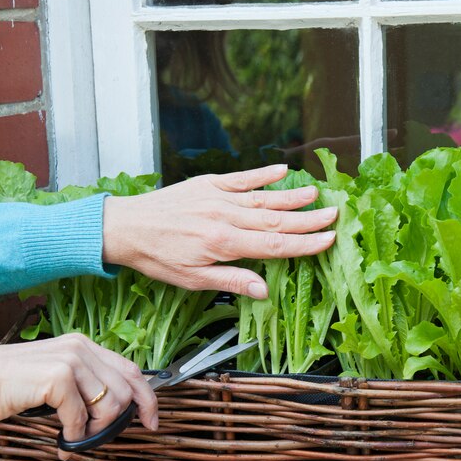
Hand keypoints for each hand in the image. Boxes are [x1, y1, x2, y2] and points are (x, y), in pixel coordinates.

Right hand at [0, 334, 156, 460]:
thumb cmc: (8, 384)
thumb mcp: (54, 376)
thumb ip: (84, 384)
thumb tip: (113, 409)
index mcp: (82, 344)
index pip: (132, 369)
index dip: (147, 398)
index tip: (151, 421)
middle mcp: (80, 347)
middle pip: (126, 389)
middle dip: (117, 421)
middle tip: (96, 438)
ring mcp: (69, 360)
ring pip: (110, 404)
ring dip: (94, 431)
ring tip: (73, 438)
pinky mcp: (57, 377)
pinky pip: (81, 418)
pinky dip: (73, 436)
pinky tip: (60, 442)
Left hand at [101, 165, 336, 298]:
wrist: (124, 227)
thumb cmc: (156, 257)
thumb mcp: (192, 280)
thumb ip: (231, 281)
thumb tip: (264, 290)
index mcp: (223, 243)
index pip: (275, 245)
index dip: (305, 244)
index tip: (329, 240)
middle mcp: (224, 216)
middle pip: (276, 219)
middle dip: (309, 219)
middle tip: (336, 214)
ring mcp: (217, 197)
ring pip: (264, 197)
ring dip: (292, 197)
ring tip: (318, 195)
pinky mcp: (208, 184)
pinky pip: (241, 178)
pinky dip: (263, 174)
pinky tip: (282, 171)